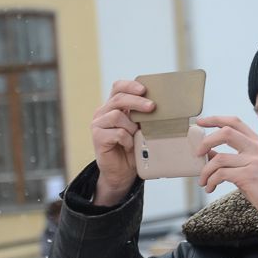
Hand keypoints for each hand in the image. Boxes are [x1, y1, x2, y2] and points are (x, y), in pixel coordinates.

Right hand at [90, 80, 155, 205]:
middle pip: (119, 98)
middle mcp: (103, 112)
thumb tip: (160, 106)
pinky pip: (117, 132)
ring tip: (135, 136)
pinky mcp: (97, 137)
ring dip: (131, 126)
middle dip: (137, 101)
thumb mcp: (140, 128)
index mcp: (113, 106)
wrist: (121, 172)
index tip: (144, 89)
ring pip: (117, 115)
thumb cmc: (133, 149)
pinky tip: (129, 146)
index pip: (118, 87)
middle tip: (152, 107)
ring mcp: (98, 124)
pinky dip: (127, 139)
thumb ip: (143, 116)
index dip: (130, 85)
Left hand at [195, 116, 257, 218]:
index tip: (200, 122)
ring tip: (203, 181)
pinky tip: (210, 188)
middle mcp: (257, 148)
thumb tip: (208, 152)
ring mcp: (254, 161)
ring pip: (219, 158)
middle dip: (206, 141)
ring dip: (206, 171)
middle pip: (225, 132)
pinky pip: (221, 174)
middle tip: (197, 153)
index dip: (215, 119)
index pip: (234, 122)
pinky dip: (211, 181)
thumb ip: (232, 157)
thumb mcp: (251, 166)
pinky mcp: (249, 176)